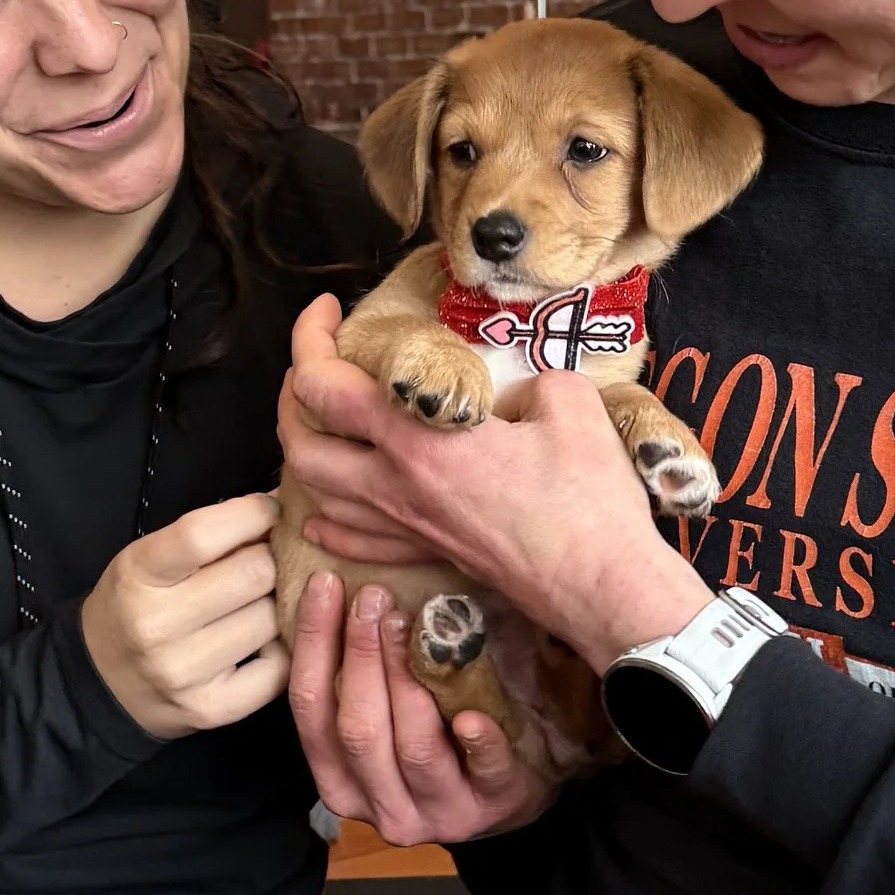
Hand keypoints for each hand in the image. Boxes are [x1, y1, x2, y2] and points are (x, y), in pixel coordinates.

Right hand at [82, 493, 285, 737]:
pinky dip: (282, 649)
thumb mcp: (149, 558)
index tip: (271, 511)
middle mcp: (157, 625)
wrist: (103, 684)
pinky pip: (280, 667)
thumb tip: (280, 505)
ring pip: (272, 618)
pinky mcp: (211, 709)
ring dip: (277, 605)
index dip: (253, 513)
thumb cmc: (135, 606)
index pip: (203, 533)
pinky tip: (264, 642)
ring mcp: (184, 672)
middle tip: (267, 563)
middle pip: (254, 574)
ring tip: (260, 604)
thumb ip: (207, 534)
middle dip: (271, 560)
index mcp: (137, 575)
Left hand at [284, 296, 713, 669]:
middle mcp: (395, 487)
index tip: (326, 309)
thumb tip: (519, 390)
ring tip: (323, 425)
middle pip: (300, 447)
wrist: (602, 585)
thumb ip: (532, 380)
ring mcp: (408, 527)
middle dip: (292, 400)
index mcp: (418, 440)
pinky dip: (330, 519)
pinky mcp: (429, 554)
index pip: (324, 386)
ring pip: (318, 497)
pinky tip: (326, 511)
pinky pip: (356, 541)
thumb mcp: (569, 403)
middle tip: (315, 367)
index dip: (309, 338)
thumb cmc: (587, 499)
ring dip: (307, 455)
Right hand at [287, 568, 556, 843]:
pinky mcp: (495, 804)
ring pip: (414, 747)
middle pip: (358, 730)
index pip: (312, 712)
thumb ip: (358, 685)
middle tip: (373, 596)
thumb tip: (342, 596)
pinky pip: (485, 769)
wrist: (503, 800)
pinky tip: (471, 715)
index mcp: (341, 784)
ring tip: (411, 623)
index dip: (314, 645)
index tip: (325, 584)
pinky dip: (478, 741)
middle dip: (362, 657)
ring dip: (408, 681)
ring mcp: (441, 812)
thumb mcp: (386, 724)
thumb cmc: (436, 748)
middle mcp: (383, 807)